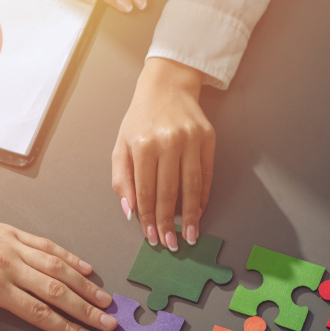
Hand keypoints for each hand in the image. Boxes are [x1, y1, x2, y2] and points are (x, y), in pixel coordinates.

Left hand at [0, 180, 116, 330]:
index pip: (39, 312)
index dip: (66, 327)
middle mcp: (9, 265)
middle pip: (57, 291)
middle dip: (86, 310)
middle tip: (109, 323)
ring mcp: (14, 246)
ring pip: (59, 267)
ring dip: (85, 285)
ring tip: (105, 300)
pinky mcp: (13, 233)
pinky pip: (48, 245)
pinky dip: (70, 257)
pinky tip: (86, 268)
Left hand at [112, 58, 213, 250]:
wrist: (167, 85)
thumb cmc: (141, 118)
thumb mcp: (121, 145)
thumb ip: (122, 179)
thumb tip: (130, 212)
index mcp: (143, 144)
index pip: (145, 191)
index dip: (148, 217)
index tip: (152, 237)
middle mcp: (168, 142)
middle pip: (168, 192)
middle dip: (168, 222)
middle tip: (170, 244)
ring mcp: (190, 139)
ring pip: (191, 187)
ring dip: (190, 216)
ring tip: (189, 236)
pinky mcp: (208, 138)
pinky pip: (206, 175)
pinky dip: (202, 197)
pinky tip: (198, 212)